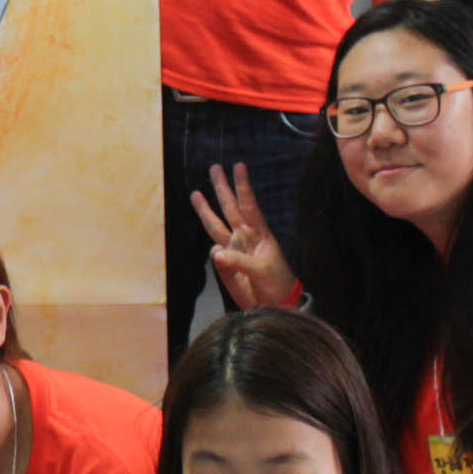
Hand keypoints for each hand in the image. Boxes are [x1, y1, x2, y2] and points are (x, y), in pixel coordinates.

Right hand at [190, 162, 295, 309]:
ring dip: (206, 210)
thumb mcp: (261, 271)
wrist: (275, 307)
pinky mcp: (225, 266)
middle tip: (214, 167)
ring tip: (196, 193)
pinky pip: (215, 253)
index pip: (248, 206)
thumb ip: (238, 262)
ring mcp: (234, 251)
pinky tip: (215, 251)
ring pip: (216, 226)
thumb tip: (214, 251)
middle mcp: (245, 237)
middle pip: (230, 209)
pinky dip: (213, 251)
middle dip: (222, 189)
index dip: (243, 187)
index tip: (239, 166)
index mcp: (259, 234)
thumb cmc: (276, 284)